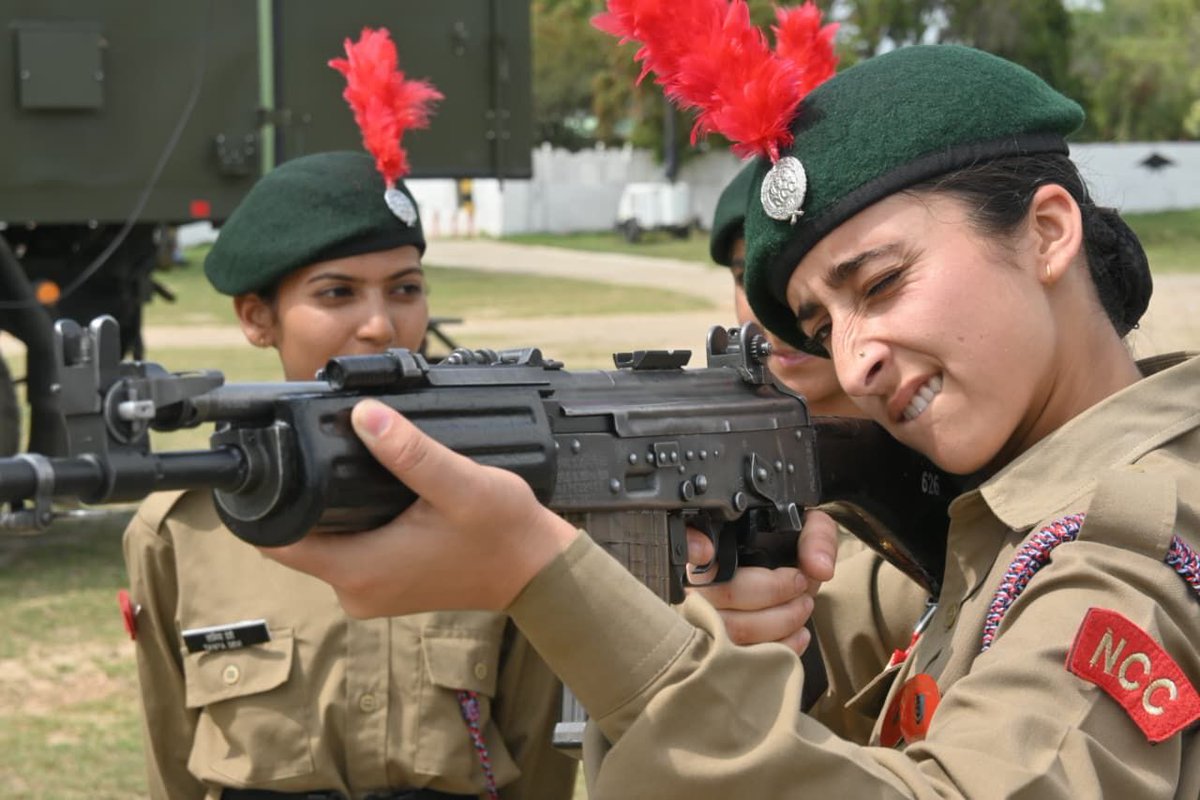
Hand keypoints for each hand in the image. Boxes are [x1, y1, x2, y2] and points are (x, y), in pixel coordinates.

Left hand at [260, 399, 576, 617]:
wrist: (537, 569)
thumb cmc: (503, 533)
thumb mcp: (459, 484)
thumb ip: (410, 453)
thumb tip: (365, 416)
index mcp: (362, 570)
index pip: (279, 543)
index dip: (263, 507)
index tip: (268, 467)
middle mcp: (357, 590)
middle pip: (297, 540)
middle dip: (299, 498)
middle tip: (314, 450)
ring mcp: (371, 592)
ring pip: (322, 545)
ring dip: (326, 510)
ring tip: (346, 465)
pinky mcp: (386, 586)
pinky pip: (347, 553)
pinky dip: (350, 524)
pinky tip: (371, 494)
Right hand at [684, 510, 838, 655]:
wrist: (794, 586)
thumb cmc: (789, 557)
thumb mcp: (806, 530)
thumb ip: (815, 537)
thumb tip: (818, 567)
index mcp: (712, 549)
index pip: (686, 544)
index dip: (690, 548)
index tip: (706, 551)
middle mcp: (697, 585)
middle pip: (723, 593)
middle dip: (773, 593)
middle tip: (801, 585)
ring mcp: (705, 622)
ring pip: (734, 630)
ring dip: (780, 621)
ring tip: (803, 606)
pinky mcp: (723, 654)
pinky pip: (746, 658)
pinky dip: (780, 648)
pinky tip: (798, 634)